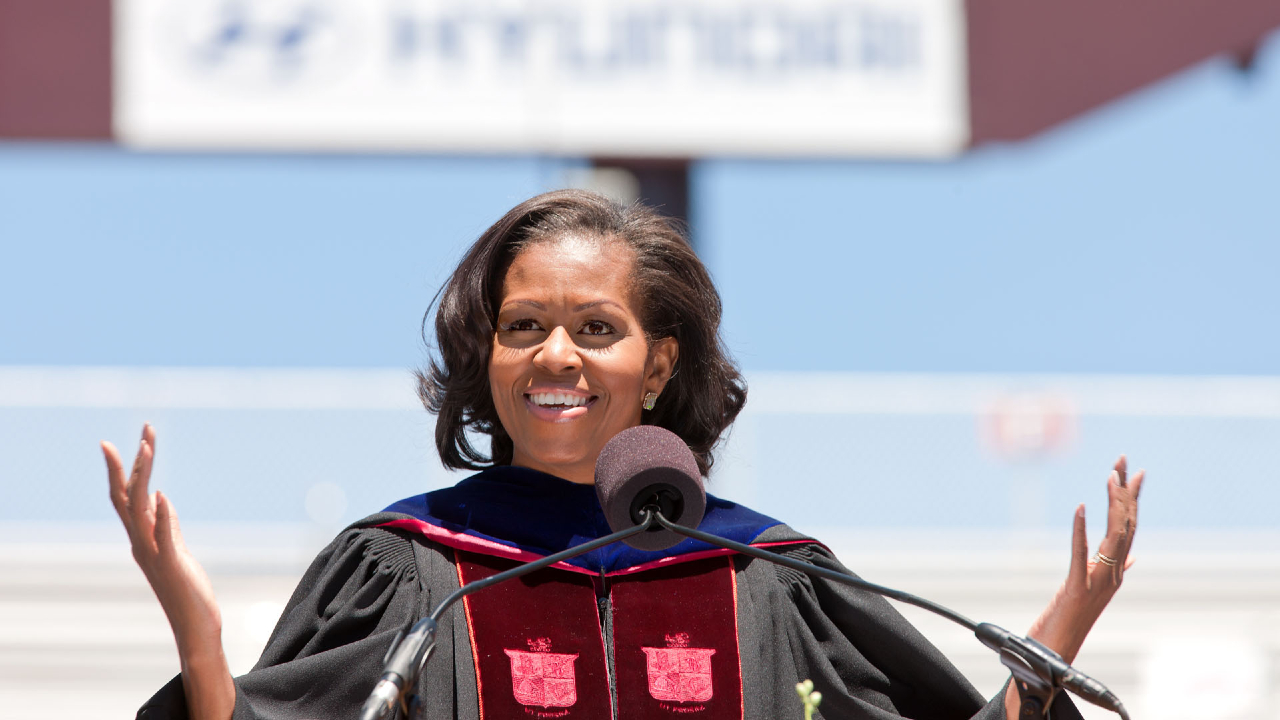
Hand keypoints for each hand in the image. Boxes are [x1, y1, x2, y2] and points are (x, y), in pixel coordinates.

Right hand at [104, 424, 234, 719]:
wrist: (196, 624)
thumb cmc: (188, 589)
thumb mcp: (177, 550)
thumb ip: (169, 526)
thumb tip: (163, 500)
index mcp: (144, 537)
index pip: (127, 497)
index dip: (125, 469)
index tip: (127, 439)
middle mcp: (143, 542)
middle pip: (128, 496)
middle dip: (133, 462)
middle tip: (144, 430)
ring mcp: (155, 553)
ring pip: (140, 510)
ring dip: (143, 478)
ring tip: (149, 447)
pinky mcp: (173, 565)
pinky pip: (164, 536)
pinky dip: (161, 515)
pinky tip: (162, 495)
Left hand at [1029, 455, 1144, 663]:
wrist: (1057, 653)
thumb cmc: (1070, 621)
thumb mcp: (1093, 590)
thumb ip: (1114, 570)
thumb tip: (1133, 557)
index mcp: (1115, 572)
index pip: (1129, 527)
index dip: (1132, 498)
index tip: (1134, 471)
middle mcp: (1113, 575)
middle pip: (1125, 525)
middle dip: (1124, 490)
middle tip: (1122, 459)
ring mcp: (1097, 582)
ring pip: (1112, 537)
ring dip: (1111, 504)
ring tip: (1109, 475)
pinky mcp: (1077, 588)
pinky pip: (1081, 555)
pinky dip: (1081, 530)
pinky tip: (1080, 508)